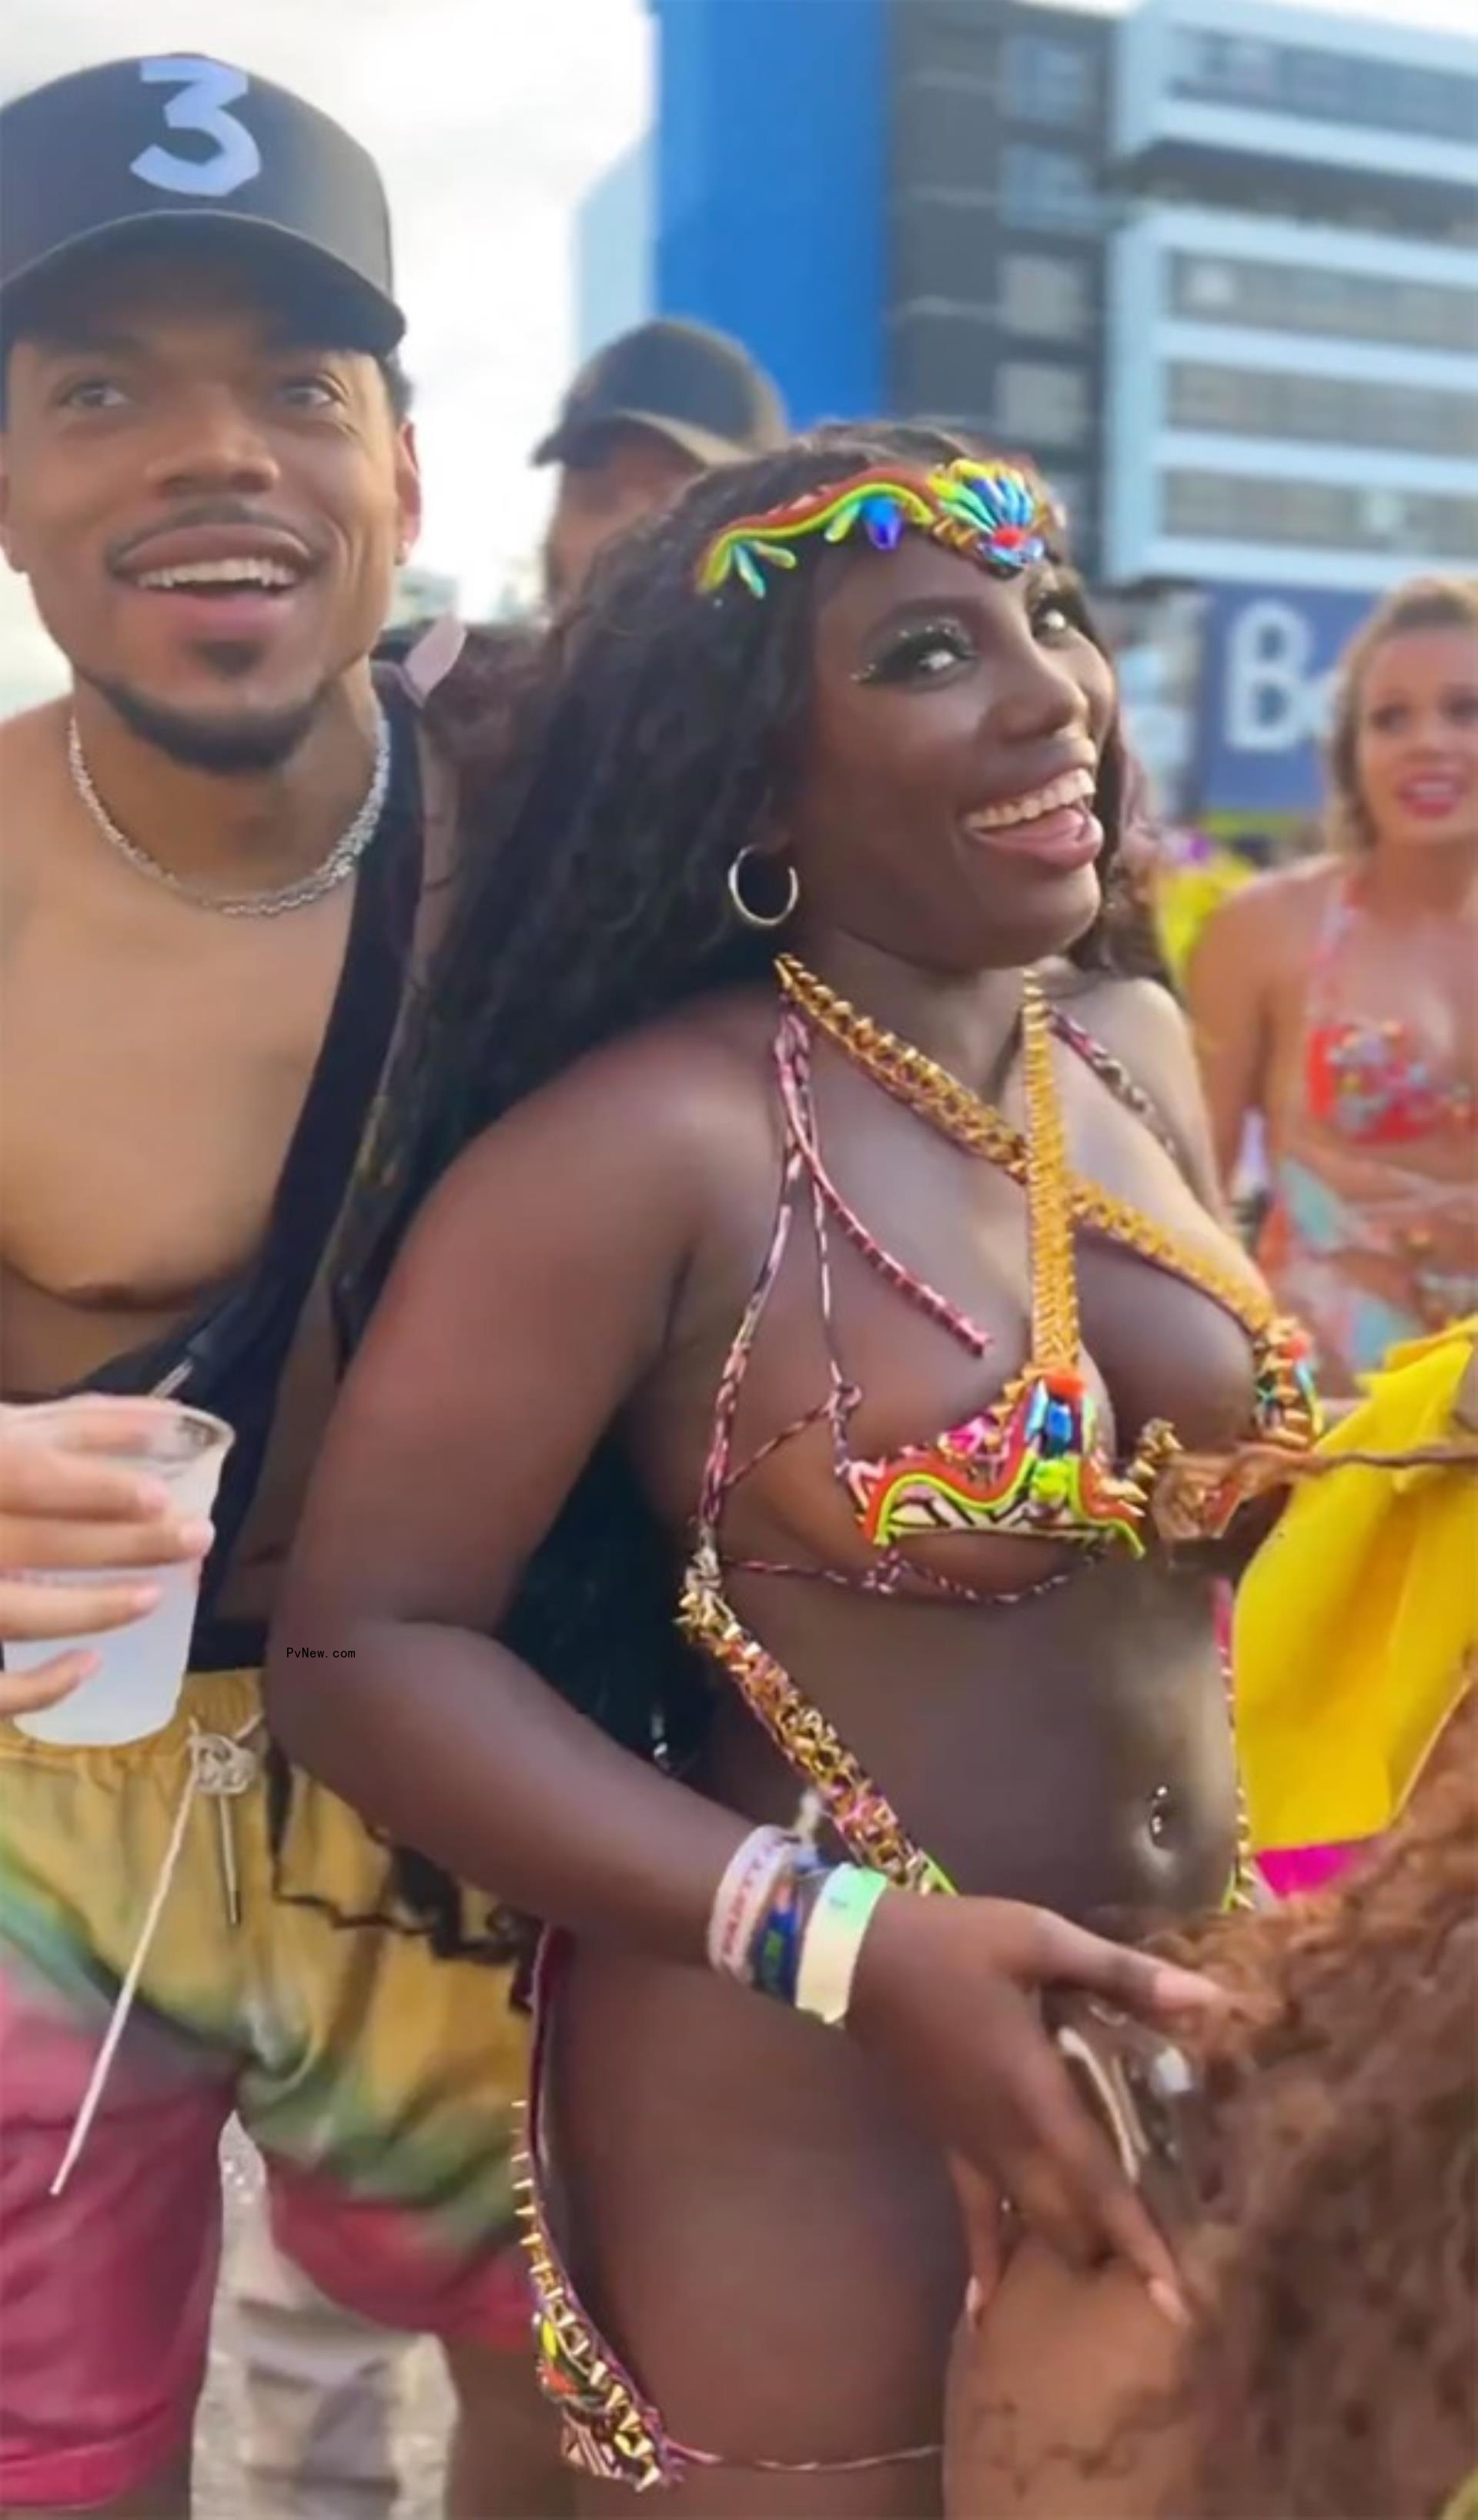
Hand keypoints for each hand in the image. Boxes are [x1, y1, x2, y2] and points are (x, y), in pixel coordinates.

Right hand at [0, 1399, 214, 1715]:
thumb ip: (52, 1427)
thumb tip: (158, 1420)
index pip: (25, 1471)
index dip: (91, 1485)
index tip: (161, 1495)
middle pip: (39, 1540)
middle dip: (124, 1541)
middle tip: (197, 1537)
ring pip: (16, 1612)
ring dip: (90, 1606)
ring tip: (152, 1596)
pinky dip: (37, 1685)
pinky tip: (88, 1666)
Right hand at [849, 1890, 1223, 2313]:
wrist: (859, 1956)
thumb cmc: (954, 1944)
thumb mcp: (1041, 1940)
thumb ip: (1122, 1974)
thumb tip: (1208, 1997)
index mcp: (1034, 2092)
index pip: (1098, 2184)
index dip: (1139, 2242)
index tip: (1177, 2300)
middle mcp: (1005, 2137)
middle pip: (1068, 2220)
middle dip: (1116, 2252)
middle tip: (1169, 2274)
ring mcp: (973, 2146)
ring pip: (1030, 2221)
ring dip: (1073, 2247)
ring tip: (1121, 2275)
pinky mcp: (950, 2141)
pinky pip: (973, 2211)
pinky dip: (985, 2257)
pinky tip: (984, 2310)